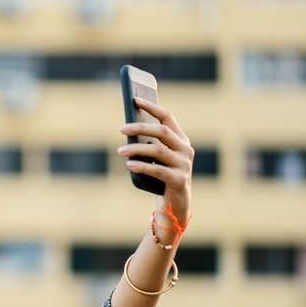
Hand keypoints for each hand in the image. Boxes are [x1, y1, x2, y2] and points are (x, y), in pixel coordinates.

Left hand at [117, 97, 192, 238]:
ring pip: (158, 150)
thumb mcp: (157, 159)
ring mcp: (184, 165)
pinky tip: (129, 164)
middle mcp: (185, 150)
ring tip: (120, 151)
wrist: (174, 206)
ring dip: (136, 149)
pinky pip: (158, 170)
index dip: (152, 107)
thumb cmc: (161, 178)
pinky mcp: (179, 180)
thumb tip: (128, 130)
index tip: (135, 100)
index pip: (167, 117)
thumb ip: (150, 144)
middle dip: (140, 128)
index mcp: (181, 140)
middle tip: (121, 129)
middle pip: (162, 132)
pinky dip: (142, 166)